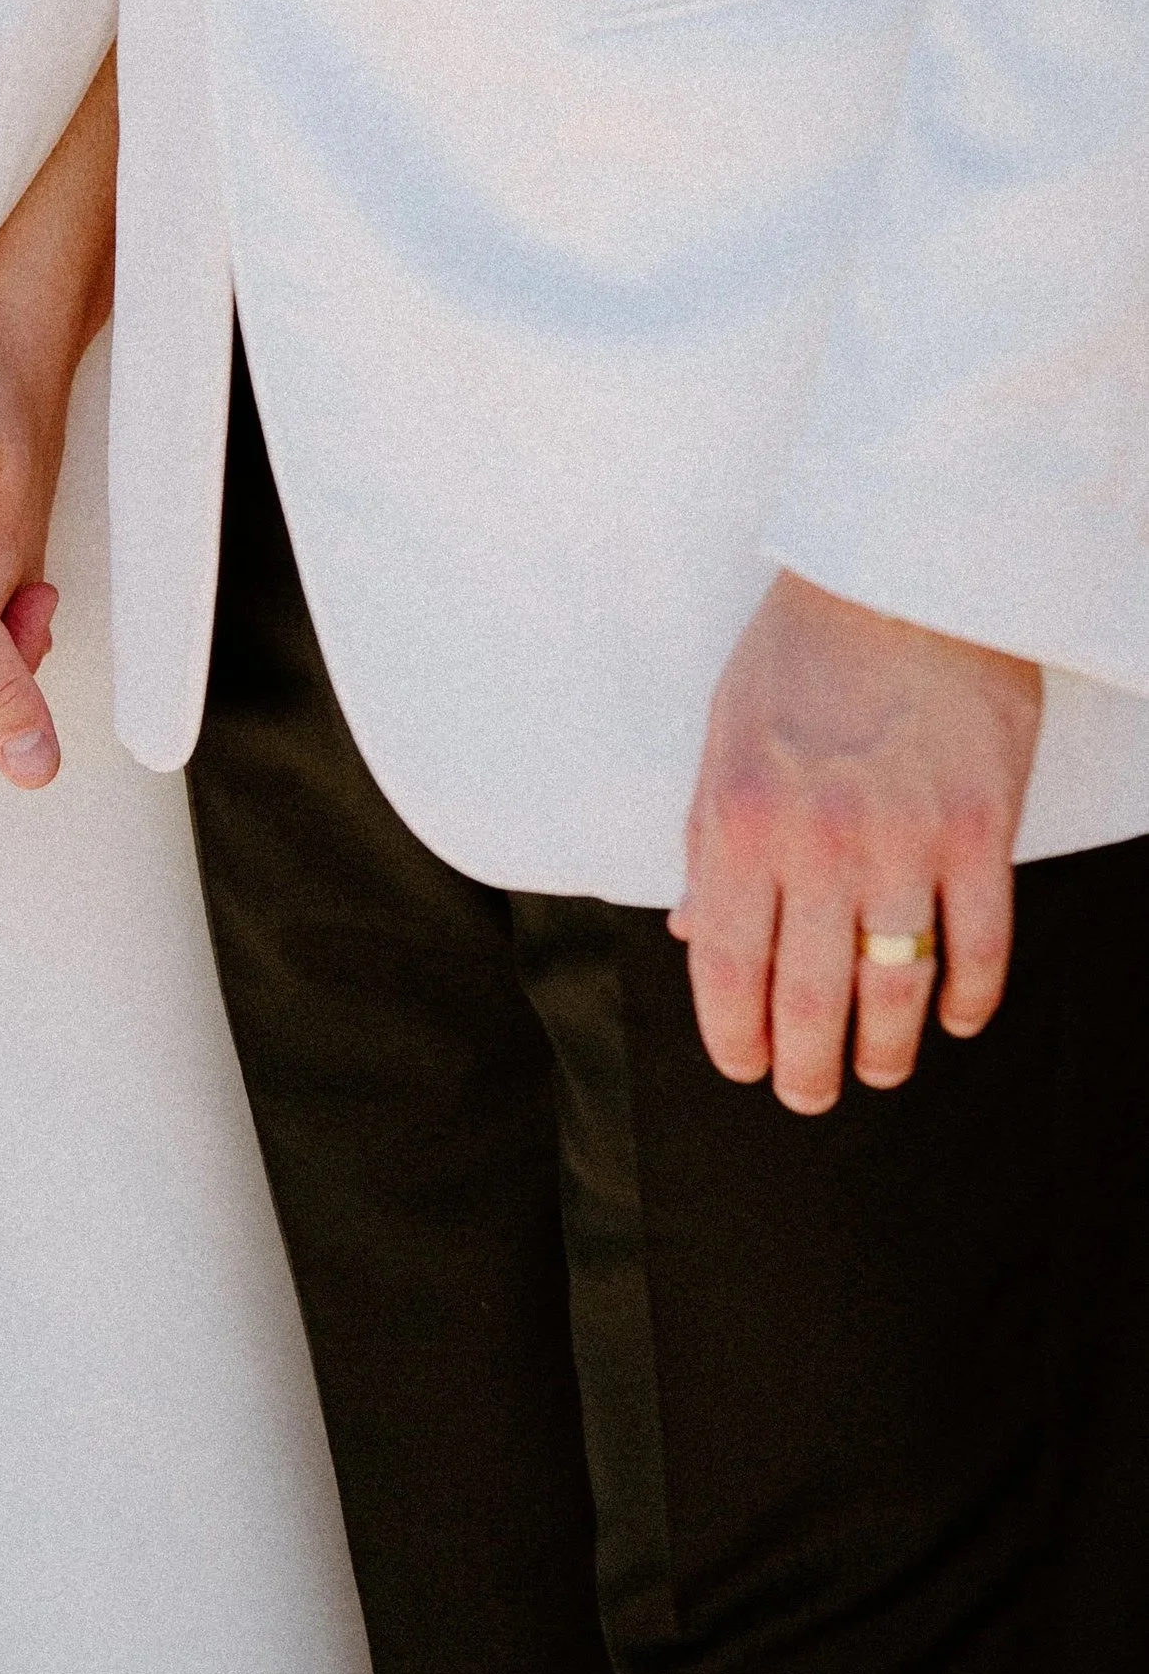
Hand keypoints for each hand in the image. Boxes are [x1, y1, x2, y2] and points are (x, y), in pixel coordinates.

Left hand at [671, 570, 1042, 1113]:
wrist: (901, 575)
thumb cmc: (799, 654)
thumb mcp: (722, 741)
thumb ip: (707, 845)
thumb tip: (693, 934)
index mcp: (737, 823)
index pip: (726, 969)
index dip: (733, 1037)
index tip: (743, 1069)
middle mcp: (816, 846)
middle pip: (808, 1000)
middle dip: (804, 1068)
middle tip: (808, 1097)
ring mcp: (904, 843)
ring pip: (895, 992)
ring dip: (887, 1050)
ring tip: (881, 1071)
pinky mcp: (979, 830)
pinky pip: (980, 947)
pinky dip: (970, 998)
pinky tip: (957, 1019)